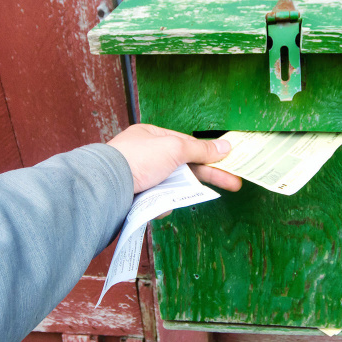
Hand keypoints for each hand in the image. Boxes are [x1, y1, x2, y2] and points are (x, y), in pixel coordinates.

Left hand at [107, 124, 242, 193]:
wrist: (107, 187)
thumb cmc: (137, 159)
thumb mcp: (175, 148)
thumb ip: (201, 149)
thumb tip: (225, 146)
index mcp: (152, 136)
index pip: (187, 145)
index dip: (209, 154)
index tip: (228, 163)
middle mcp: (146, 155)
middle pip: (184, 167)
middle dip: (207, 176)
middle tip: (234, 184)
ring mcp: (141, 177)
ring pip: (171, 187)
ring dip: (176, 193)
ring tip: (168, 197)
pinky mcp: (137, 196)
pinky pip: (158, 201)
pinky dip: (160, 204)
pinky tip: (154, 204)